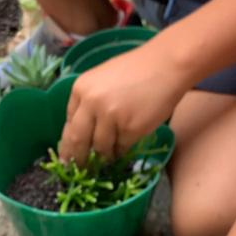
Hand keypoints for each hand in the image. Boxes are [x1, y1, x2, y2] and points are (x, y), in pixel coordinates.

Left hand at [59, 42, 185, 164]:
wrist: (166, 65)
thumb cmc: (137, 70)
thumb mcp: (102, 80)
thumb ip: (89, 101)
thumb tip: (83, 131)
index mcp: (80, 89)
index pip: (69, 124)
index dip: (68, 143)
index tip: (69, 157)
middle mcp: (91, 103)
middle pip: (77, 140)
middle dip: (78, 159)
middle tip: (80, 170)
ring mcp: (110, 117)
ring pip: (100, 148)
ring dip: (105, 155)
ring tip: (111, 154)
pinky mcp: (130, 129)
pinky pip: (121, 149)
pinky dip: (123, 150)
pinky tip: (127, 143)